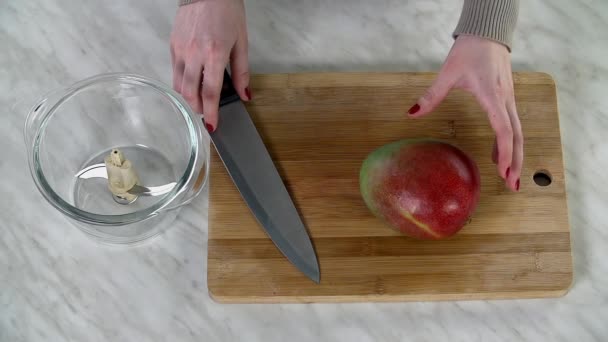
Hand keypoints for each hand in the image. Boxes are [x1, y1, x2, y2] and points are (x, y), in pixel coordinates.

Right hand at [170, 0, 249, 131]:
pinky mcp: (173, 45)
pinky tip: (192, 85)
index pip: (210, 93)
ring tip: (199, 102)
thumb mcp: (241, 41)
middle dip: (199, 109)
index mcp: (214, 54)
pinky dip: (182, 83)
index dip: (212, 113)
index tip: (213, 126)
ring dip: (189, 99)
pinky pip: (175, 72)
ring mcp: (181, 50)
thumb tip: (245, 94)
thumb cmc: (226, 11)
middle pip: (191, 93)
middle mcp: (194, 54)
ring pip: (180, 85)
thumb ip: (242, 71)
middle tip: (207, 115)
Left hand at [407, 35, 521, 191]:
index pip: (504, 130)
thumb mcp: (448, 73)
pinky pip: (511, 124)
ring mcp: (509, 99)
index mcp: (492, 96)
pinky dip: (508, 142)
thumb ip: (431, 95)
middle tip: (512, 185)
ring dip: (515, 154)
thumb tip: (412, 113)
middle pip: (517, 136)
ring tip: (510, 177)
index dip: (504, 152)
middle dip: (516, 162)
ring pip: (518, 131)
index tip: (502, 172)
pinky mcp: (507, 98)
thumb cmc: (470, 51)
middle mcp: (505, 100)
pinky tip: (496, 155)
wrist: (488, 33)